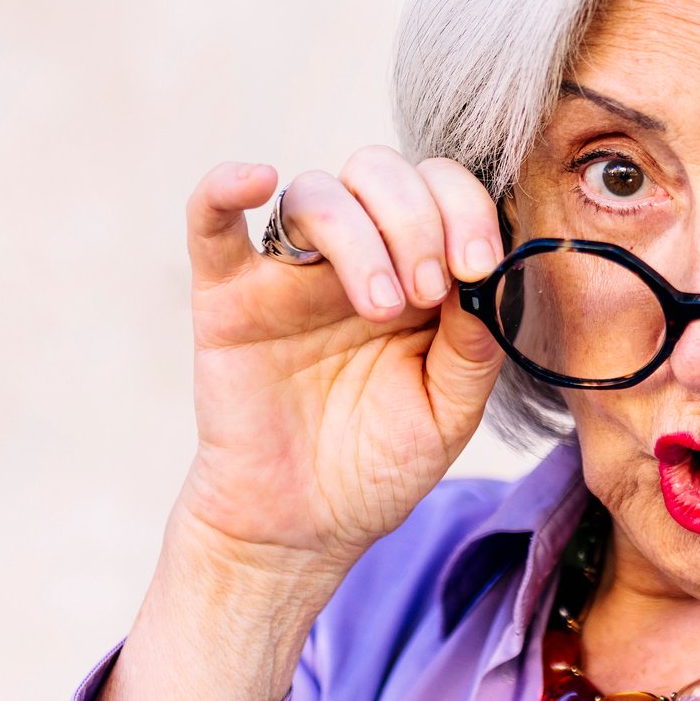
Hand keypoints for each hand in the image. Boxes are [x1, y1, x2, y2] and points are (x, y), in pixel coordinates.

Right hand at [172, 152, 507, 577]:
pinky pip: (210, 222)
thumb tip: (489, 278)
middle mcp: (354, 255)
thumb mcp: (450, 411)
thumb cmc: (378, 464)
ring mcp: (288, 272)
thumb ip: (474, 345)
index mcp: (415, 269)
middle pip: (381, 173)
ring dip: (359, 234)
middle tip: (429, 290)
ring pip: (317, 193)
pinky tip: (255, 178)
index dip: (467, 209)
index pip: (442, 191)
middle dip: (418, 218)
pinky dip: (223, 187)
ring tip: (380, 306)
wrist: (305, 527)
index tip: (480, 265)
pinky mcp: (227, 296)